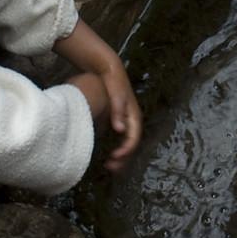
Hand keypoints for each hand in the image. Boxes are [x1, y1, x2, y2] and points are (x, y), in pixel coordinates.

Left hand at [97, 51, 141, 173]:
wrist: (108, 69)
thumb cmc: (114, 82)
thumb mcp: (117, 95)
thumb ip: (118, 111)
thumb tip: (120, 129)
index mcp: (134, 116)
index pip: (134, 138)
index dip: (126, 150)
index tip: (114, 158)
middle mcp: (131, 121)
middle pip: (131, 145)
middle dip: (123, 159)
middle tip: (110, 168)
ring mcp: (124, 122)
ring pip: (124, 144)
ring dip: (119, 157)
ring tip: (108, 166)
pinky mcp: (115, 122)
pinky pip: (117, 140)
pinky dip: (112, 149)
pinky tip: (102, 155)